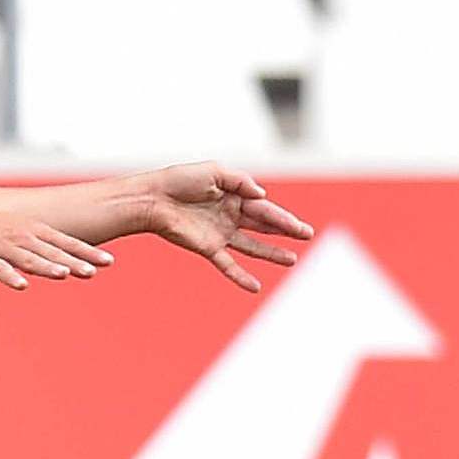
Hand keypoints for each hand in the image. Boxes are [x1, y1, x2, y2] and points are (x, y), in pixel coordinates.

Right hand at [0, 206, 115, 289]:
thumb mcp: (24, 231)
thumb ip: (47, 245)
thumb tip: (73, 259)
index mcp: (34, 232)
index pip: (67, 243)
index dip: (88, 252)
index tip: (109, 262)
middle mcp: (23, 238)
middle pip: (52, 253)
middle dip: (72, 262)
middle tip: (93, 272)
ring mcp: (4, 248)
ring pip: (28, 259)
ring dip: (46, 267)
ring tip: (63, 274)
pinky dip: (10, 277)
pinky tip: (21, 286)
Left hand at [140, 162, 314, 292]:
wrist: (152, 198)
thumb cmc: (179, 180)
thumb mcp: (214, 172)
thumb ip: (240, 181)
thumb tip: (262, 195)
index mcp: (233, 196)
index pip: (264, 208)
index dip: (284, 218)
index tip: (302, 228)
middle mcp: (229, 216)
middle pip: (263, 225)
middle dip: (285, 231)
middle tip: (307, 236)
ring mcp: (219, 233)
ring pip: (251, 246)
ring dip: (271, 254)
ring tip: (291, 261)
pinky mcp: (207, 247)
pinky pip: (227, 264)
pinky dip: (240, 276)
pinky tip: (255, 287)